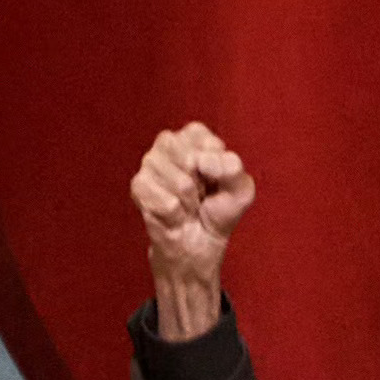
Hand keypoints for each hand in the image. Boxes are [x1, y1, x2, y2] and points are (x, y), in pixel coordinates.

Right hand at [131, 123, 254, 339]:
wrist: (198, 244)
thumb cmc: (218, 212)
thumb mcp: (241, 191)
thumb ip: (232, 169)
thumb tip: (203, 161)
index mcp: (195, 135)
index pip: (208, 142)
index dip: (217, 168)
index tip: (216, 181)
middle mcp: (169, 143)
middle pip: (191, 160)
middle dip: (202, 185)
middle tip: (201, 194)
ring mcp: (149, 163)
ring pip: (180, 183)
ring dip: (189, 203)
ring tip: (188, 205)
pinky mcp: (138, 186)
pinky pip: (166, 201)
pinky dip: (176, 215)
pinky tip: (174, 214)